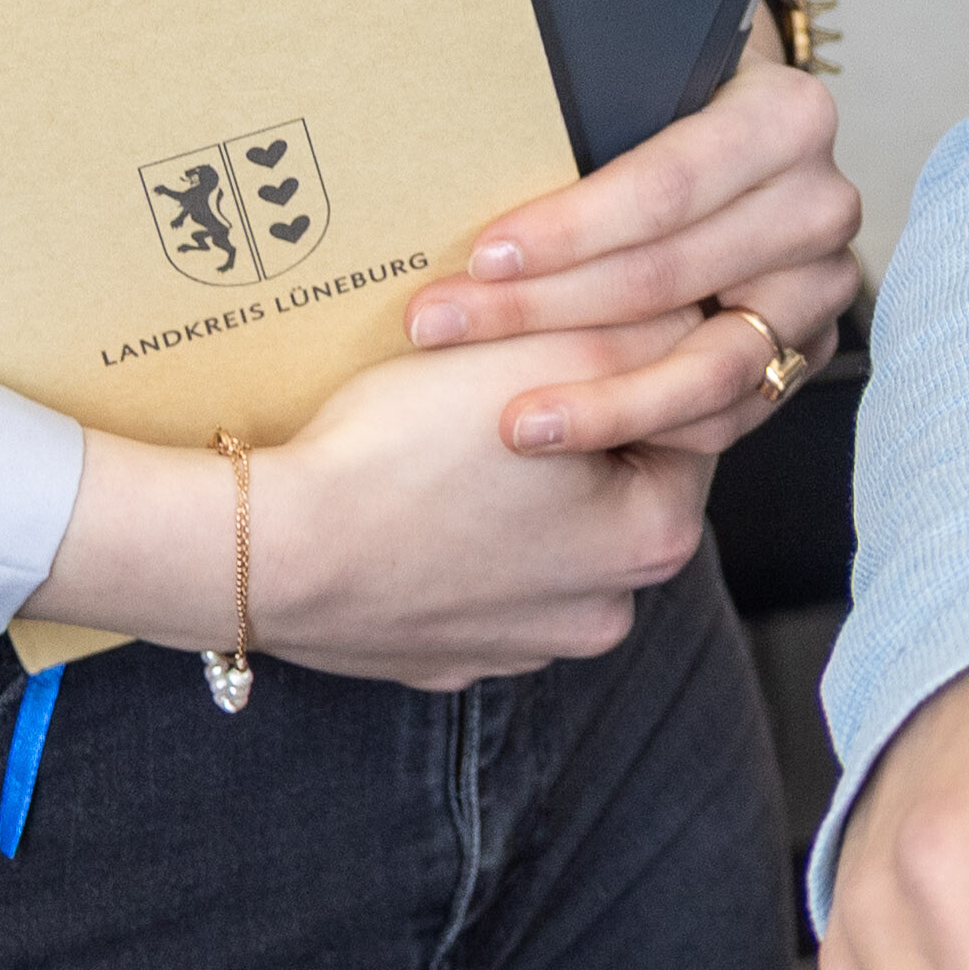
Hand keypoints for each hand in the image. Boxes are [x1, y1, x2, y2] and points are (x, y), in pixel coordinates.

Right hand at [29, 333, 709, 689]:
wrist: (273, 551)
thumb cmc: (407, 446)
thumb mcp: (550, 347)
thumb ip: (645, 324)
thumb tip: (695, 311)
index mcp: (656, 539)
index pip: (681, 416)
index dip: (626, 356)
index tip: (567, 329)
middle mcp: (603, 613)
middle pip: (613, 480)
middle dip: (568, 424)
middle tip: (497, 375)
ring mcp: (519, 649)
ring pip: (541, 532)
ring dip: (512, 485)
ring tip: (443, 433)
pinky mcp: (442, 659)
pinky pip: (471, 576)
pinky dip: (451, 534)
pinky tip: (406, 493)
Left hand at [403, 50, 866, 461]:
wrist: (740, 146)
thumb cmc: (666, 107)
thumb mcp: (642, 83)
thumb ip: (593, 110)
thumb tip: (475, 128)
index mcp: (788, 115)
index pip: (667, 185)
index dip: (571, 229)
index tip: (482, 256)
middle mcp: (821, 202)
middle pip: (670, 277)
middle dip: (542, 310)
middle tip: (443, 325)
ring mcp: (821, 283)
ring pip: (711, 367)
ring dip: (602, 402)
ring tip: (515, 422)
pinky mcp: (806, 349)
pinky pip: (729, 412)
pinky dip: (647, 427)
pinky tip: (575, 430)